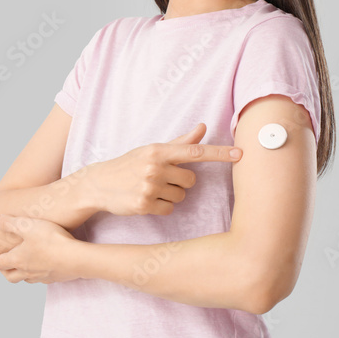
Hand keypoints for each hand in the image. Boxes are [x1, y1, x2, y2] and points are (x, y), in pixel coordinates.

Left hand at [0, 214, 80, 283]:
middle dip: (4, 271)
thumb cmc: (51, 240)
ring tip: (20, 268)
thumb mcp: (28, 226)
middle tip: (1, 265)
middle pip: (10, 276)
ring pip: (26, 279)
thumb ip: (10, 223)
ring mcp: (41, 276)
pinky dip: (36, 276)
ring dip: (19, 275)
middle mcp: (28, 271)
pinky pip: (41, 280)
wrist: (75, 258)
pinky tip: (41, 269)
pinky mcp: (55, 278)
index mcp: (18, 259)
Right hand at [85, 122, 242, 216]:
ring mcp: (148, 186)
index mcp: (158, 150)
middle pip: (190, 180)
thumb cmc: (129, 164)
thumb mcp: (152, 150)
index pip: (195, 151)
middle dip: (180, 182)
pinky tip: (146, 200)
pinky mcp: (144, 204)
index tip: (240, 154)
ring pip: (180, 197)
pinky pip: (169, 209)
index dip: (219, 153)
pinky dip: (161, 207)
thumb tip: (203, 127)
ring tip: (151, 189)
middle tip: (161, 179)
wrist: (98, 183)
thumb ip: (180, 142)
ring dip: (170, 195)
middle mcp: (154, 166)